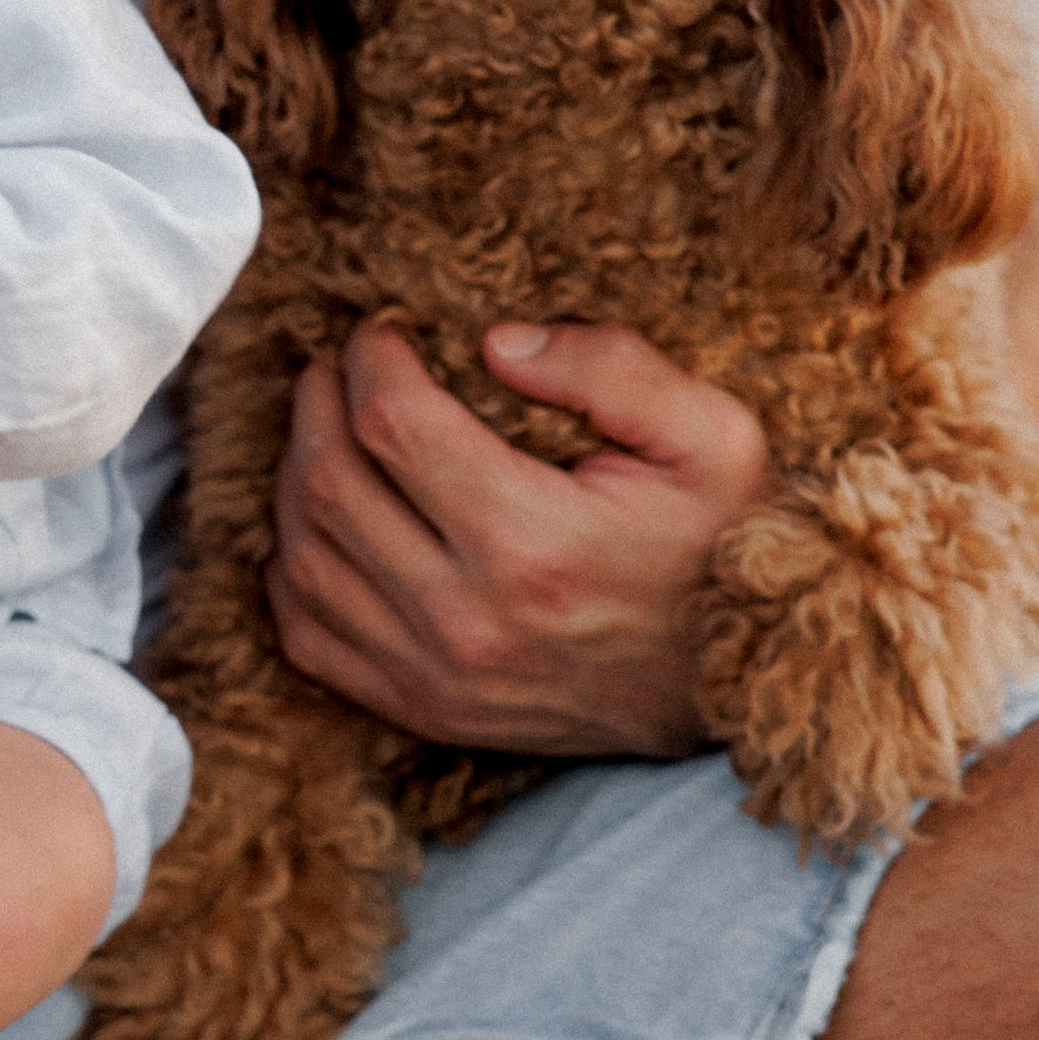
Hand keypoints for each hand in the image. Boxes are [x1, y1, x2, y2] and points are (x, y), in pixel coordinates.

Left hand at [266, 318, 769, 761]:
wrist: (745, 686)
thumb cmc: (723, 547)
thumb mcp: (714, 437)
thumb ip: (613, 368)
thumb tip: (496, 342)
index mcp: (531, 542)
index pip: (392, 424)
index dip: (371, 357)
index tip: (384, 329)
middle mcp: (467, 618)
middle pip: (329, 484)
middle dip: (318, 404)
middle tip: (337, 366)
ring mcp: (436, 676)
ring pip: (304, 557)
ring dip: (296, 478)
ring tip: (326, 428)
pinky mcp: (425, 710)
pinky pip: (309, 637)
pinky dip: (293, 571)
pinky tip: (322, 523)